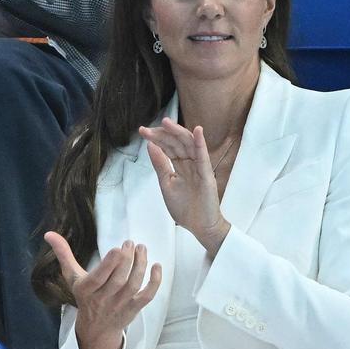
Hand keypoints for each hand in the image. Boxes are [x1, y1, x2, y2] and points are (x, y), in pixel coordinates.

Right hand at [45, 232, 160, 348]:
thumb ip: (63, 254)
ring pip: (133, 285)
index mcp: (86, 290)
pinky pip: (147, 296)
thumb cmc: (84, 296)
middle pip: (118, 281)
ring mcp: (120, 305)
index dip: (109, 265)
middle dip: (127, 260)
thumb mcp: (71, 277)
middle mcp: (103, 299)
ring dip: (140, 266)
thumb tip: (49, 233)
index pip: (98, 278)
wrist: (96, 329)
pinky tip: (156, 266)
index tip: (117, 248)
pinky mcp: (134, 309)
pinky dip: (154, 282)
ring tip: (142, 249)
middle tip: (130, 243)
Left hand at [139, 119, 231, 252]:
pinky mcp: (207, 175)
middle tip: (147, 128)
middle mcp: (189, 163)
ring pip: (188, 145)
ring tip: (166, 123)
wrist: (199, 226)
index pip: (168, 147)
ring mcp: (199, 168)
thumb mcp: (166, 184)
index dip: (157, 138)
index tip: (142, 131)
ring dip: (178, 133)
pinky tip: (197, 131)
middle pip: (176, 143)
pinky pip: (203, 156)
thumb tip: (150, 146)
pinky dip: (200, 143)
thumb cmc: (184, 207)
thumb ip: (160, 165)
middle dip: (162, 134)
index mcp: (179, 166)